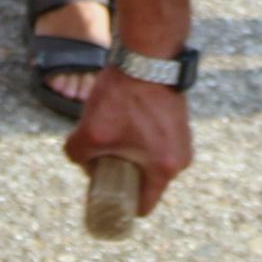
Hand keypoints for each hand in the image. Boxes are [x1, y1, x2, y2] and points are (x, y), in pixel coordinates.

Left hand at [65, 71, 191, 216]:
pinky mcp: (178, 119)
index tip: (103, 197)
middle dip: (122, 175)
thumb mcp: (90, 133)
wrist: (146, 55)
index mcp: (165, 169)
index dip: (120, 207)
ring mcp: (182, 137)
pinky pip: (154, 139)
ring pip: (149, 158)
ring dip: (129, 152)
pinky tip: (122, 118)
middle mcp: (181, 157)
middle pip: (145, 181)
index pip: (143, 206)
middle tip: (101, 160)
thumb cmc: (123, 97)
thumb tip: (83, 163)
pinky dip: (138, 135)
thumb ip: (78, 157)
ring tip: (111, 133)